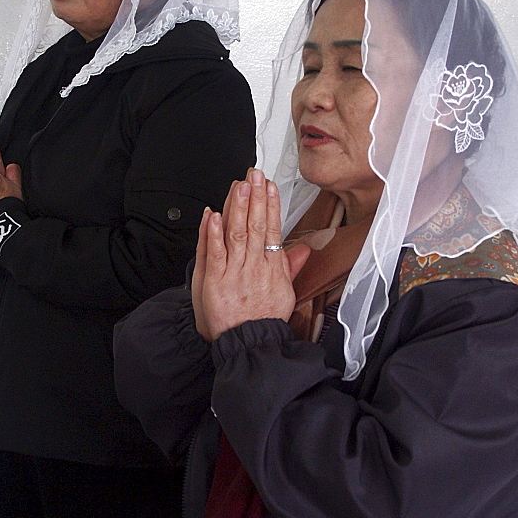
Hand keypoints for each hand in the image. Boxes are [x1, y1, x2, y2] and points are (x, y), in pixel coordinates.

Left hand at [196, 168, 309, 341]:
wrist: (251, 342)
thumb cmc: (265, 318)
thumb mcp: (285, 291)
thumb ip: (290, 266)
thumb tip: (303, 248)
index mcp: (271, 266)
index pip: (271, 228)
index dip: (270, 205)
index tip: (269, 186)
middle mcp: (254, 265)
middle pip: (254, 225)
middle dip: (254, 197)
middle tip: (254, 174)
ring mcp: (235, 272)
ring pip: (236, 233)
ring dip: (237, 207)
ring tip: (239, 186)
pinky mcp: (216, 281)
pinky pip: (215, 253)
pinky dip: (214, 234)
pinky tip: (214, 216)